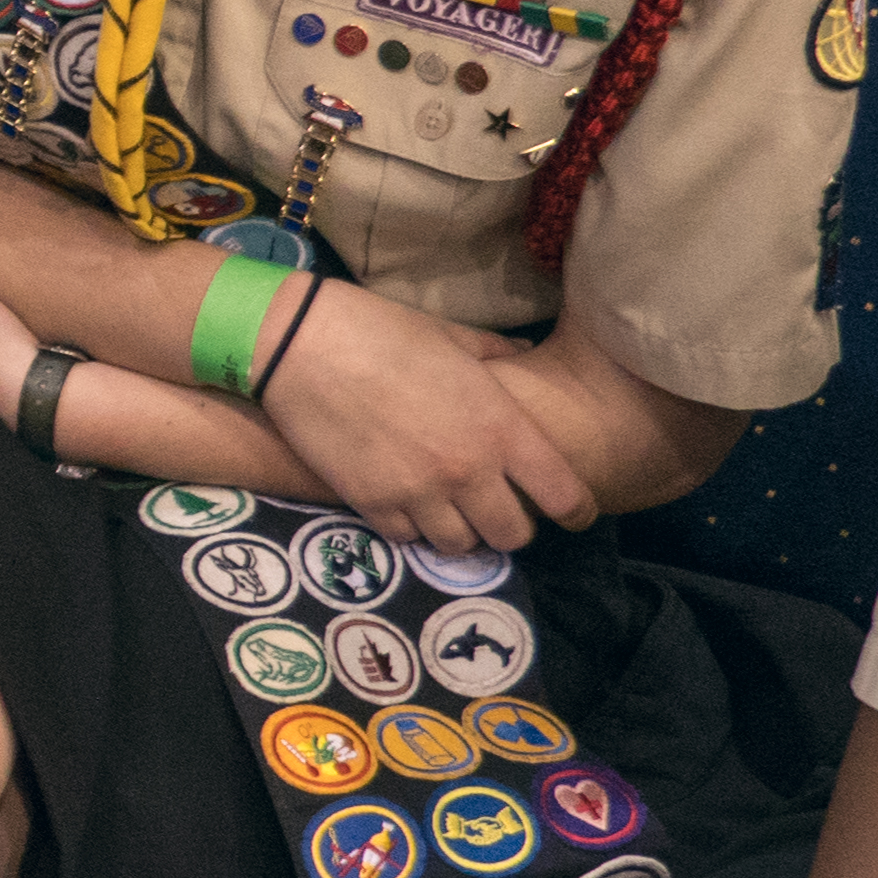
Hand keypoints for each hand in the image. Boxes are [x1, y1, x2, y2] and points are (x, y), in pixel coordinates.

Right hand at [254, 278, 596, 551]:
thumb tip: (520, 356)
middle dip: (511, 526)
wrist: (302, 345)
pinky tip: (405, 502)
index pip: (563, 494)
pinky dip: (411, 527)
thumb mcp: (454, 338)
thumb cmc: (383, 331)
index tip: (572, 512)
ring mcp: (419, 493)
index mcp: (500, 428)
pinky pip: (407, 537)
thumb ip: (497, 357)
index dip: (575, 510)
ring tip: (449, 510)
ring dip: (460, 531)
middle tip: (497, 508)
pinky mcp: (372, 504)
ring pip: (460, 545)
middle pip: (513, 535)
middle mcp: (468, 470)